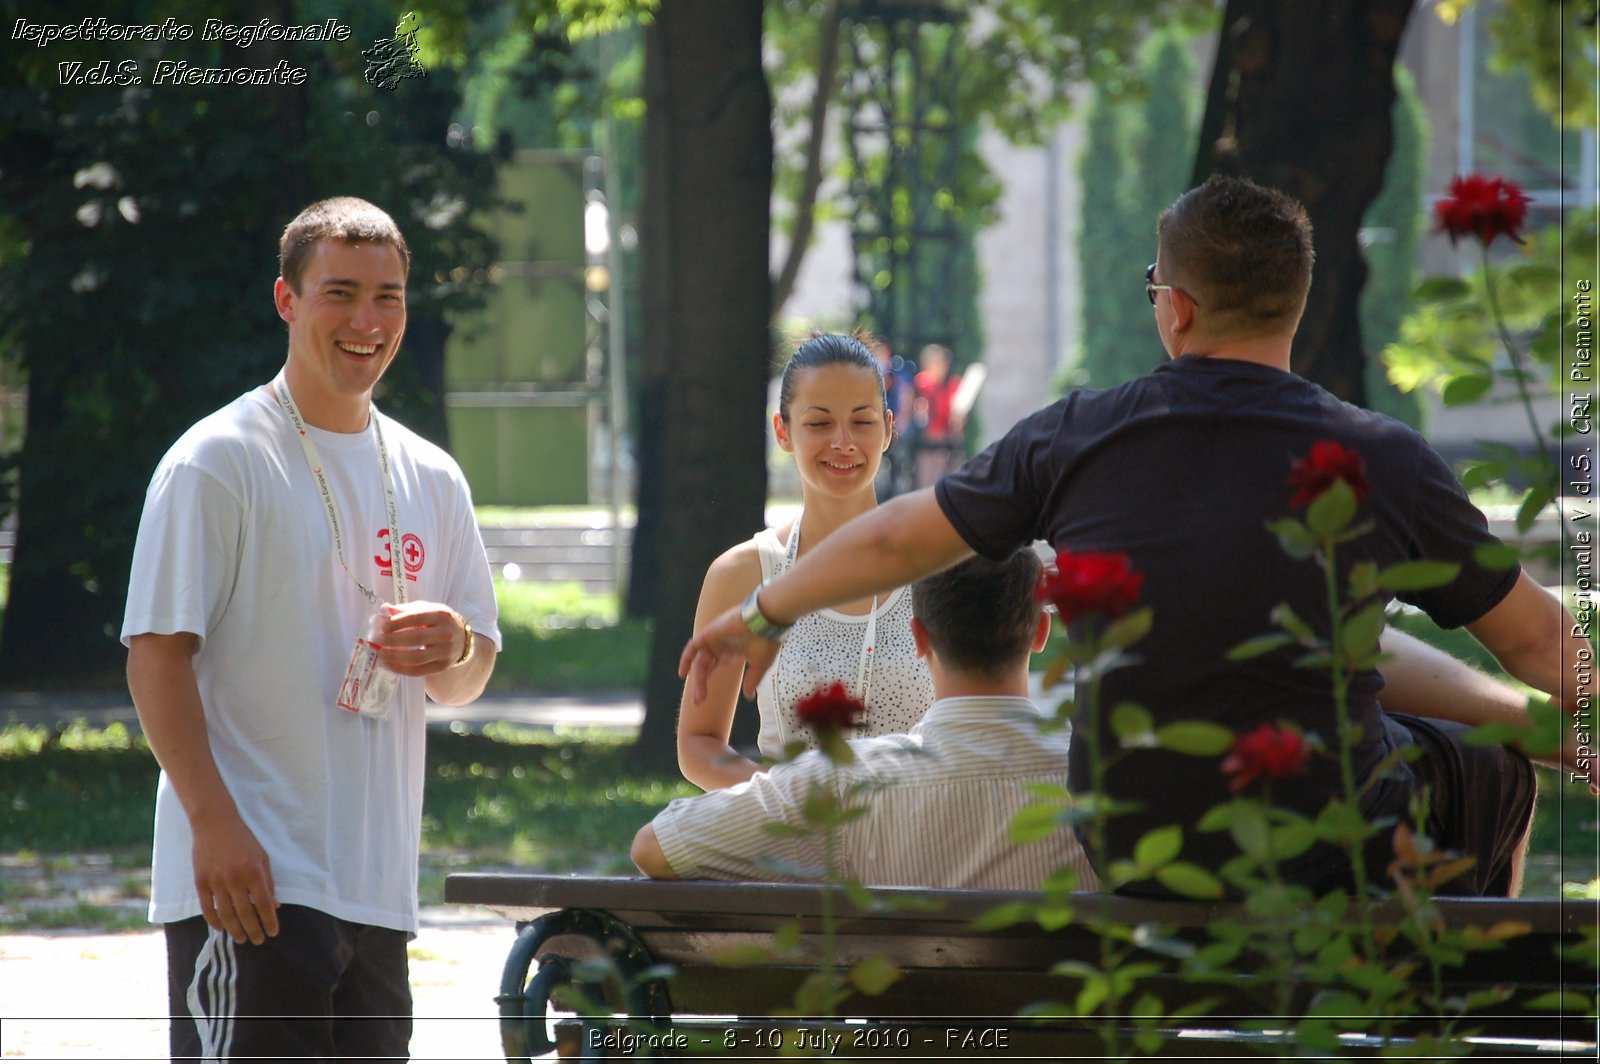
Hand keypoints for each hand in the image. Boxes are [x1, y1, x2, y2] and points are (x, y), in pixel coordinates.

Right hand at [191, 815, 277, 944]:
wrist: (215, 823)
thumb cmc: (243, 840)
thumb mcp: (262, 857)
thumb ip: (268, 881)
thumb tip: (275, 905)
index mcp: (254, 871)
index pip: (264, 903)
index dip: (269, 921)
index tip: (273, 933)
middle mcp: (235, 878)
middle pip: (246, 913)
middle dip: (253, 930)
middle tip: (258, 941)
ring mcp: (216, 881)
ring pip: (226, 914)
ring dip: (235, 930)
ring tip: (242, 939)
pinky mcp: (201, 881)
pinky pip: (207, 908)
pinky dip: (215, 921)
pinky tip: (222, 928)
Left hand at [375, 601, 467, 675]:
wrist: (461, 639)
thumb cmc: (438, 622)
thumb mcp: (426, 610)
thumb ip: (405, 610)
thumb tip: (383, 610)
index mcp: (441, 615)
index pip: (416, 618)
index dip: (397, 622)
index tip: (382, 627)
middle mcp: (445, 633)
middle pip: (416, 638)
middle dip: (393, 640)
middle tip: (378, 641)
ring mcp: (445, 652)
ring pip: (416, 658)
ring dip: (394, 657)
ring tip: (380, 654)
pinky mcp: (442, 667)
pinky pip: (418, 671)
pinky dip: (400, 669)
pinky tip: (389, 665)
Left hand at [678, 605, 779, 702]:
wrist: (767, 620)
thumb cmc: (766, 640)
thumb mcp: (760, 665)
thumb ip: (752, 681)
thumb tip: (749, 697)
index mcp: (734, 649)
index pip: (716, 665)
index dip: (708, 680)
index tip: (706, 698)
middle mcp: (722, 644)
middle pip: (705, 666)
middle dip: (701, 684)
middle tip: (698, 703)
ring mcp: (715, 638)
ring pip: (700, 661)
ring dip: (698, 679)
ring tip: (698, 698)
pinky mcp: (709, 633)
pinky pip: (692, 646)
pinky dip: (686, 658)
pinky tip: (683, 673)